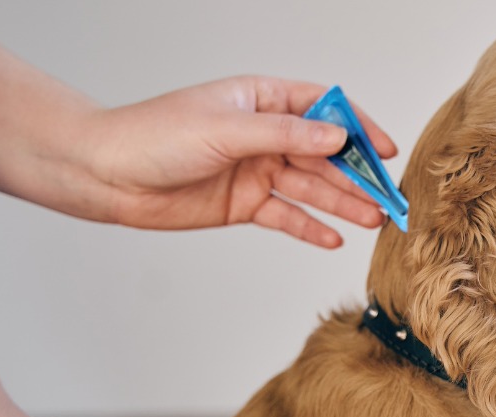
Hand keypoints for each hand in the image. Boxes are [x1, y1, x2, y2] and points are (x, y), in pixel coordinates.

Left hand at [0, 46, 397, 247]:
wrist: (109, 176)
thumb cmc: (155, 136)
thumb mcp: (227, 129)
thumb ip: (286, 134)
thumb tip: (336, 134)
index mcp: (261, 101)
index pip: (322, 108)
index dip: (357, 127)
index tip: (384, 149)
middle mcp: (264, 135)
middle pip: (323, 154)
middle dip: (356, 175)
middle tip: (387, 196)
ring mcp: (256, 170)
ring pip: (311, 187)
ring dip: (342, 203)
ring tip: (373, 220)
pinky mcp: (245, 204)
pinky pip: (287, 216)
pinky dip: (310, 227)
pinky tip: (335, 238)